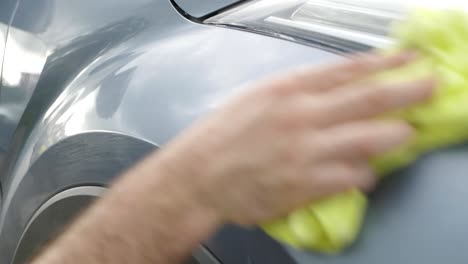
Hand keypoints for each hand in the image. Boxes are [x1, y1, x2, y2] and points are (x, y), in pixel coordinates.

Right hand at [158, 52, 434, 225]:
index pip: (346, 71)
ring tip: (406, 133)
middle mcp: (300, 116)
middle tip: (430, 86)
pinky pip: (351, 176)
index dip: (383, 64)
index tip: (407, 60)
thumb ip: (297, 92)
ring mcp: (305, 150)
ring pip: (367, 139)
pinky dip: (364, 173)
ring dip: (393, 135)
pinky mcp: (305, 184)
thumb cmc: (223, 135)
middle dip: (406, 91)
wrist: (200, 174)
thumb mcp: (257, 97)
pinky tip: (365, 173)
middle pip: (367, 99)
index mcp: (287, 90)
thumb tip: (333, 89)